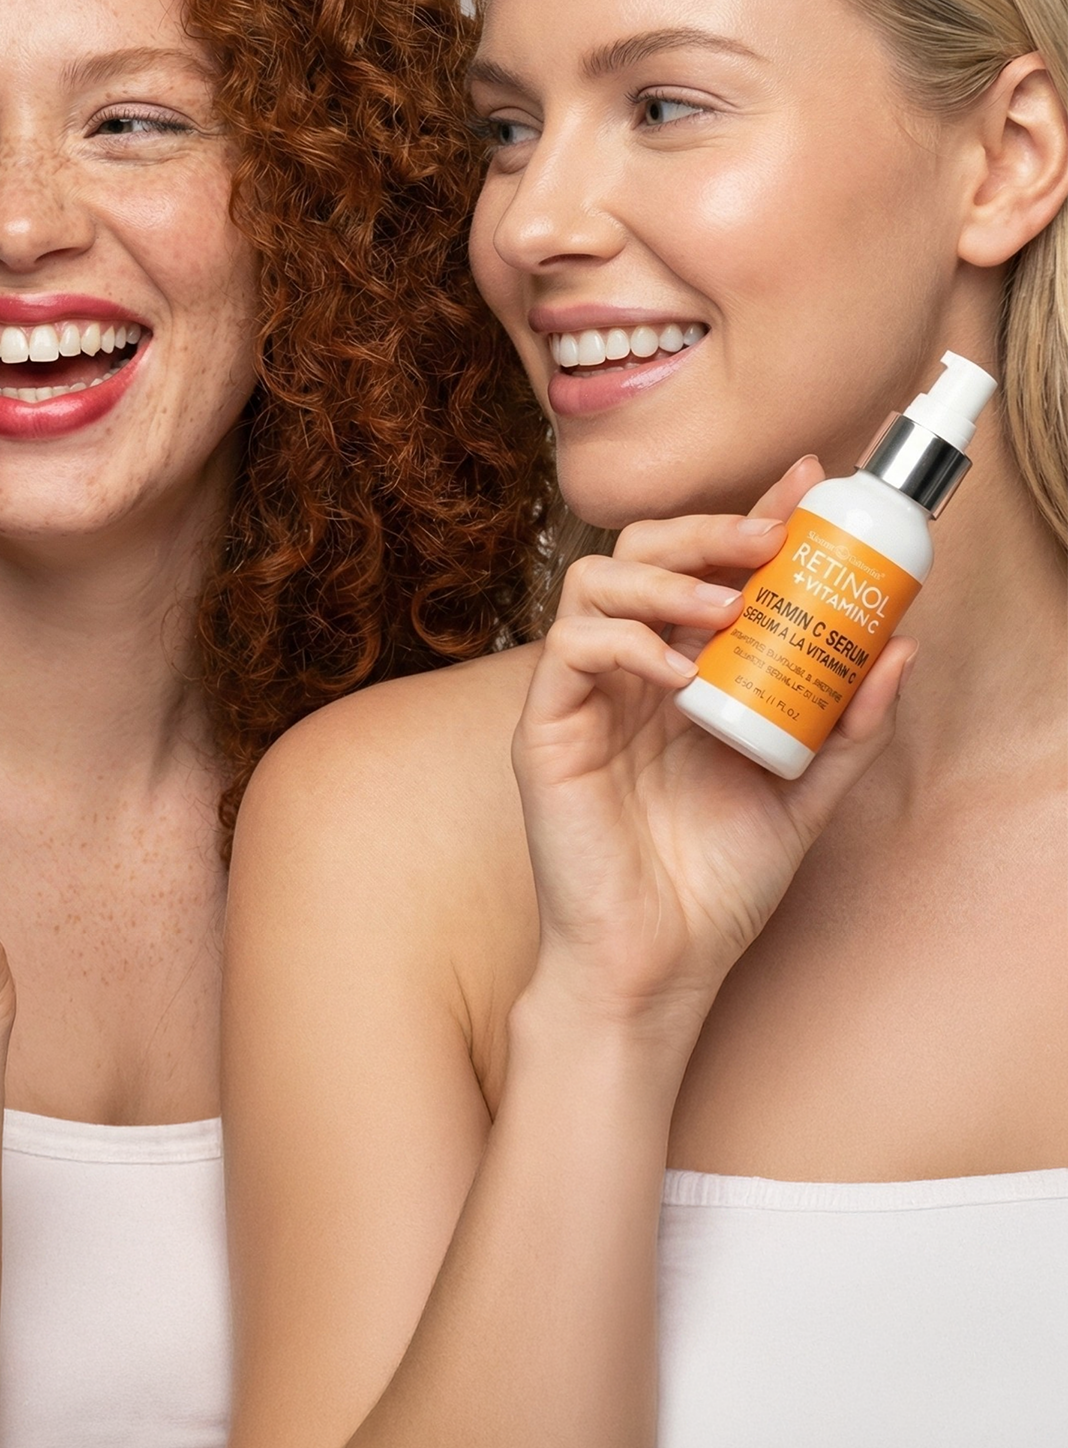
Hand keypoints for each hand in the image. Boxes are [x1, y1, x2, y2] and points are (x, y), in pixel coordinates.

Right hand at [512, 460, 910, 1045]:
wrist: (657, 965)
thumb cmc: (714, 886)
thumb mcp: (804, 796)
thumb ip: (847, 728)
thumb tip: (901, 650)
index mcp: (680, 672)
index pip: (706, 566)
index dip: (751, 514)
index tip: (808, 482)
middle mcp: (626, 670)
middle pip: (642, 551)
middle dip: (708, 527)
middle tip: (771, 537)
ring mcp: (581, 696)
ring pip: (593, 581)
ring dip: (665, 578)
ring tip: (728, 606)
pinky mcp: (546, 728)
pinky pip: (569, 649)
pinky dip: (626, 642)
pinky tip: (678, 672)